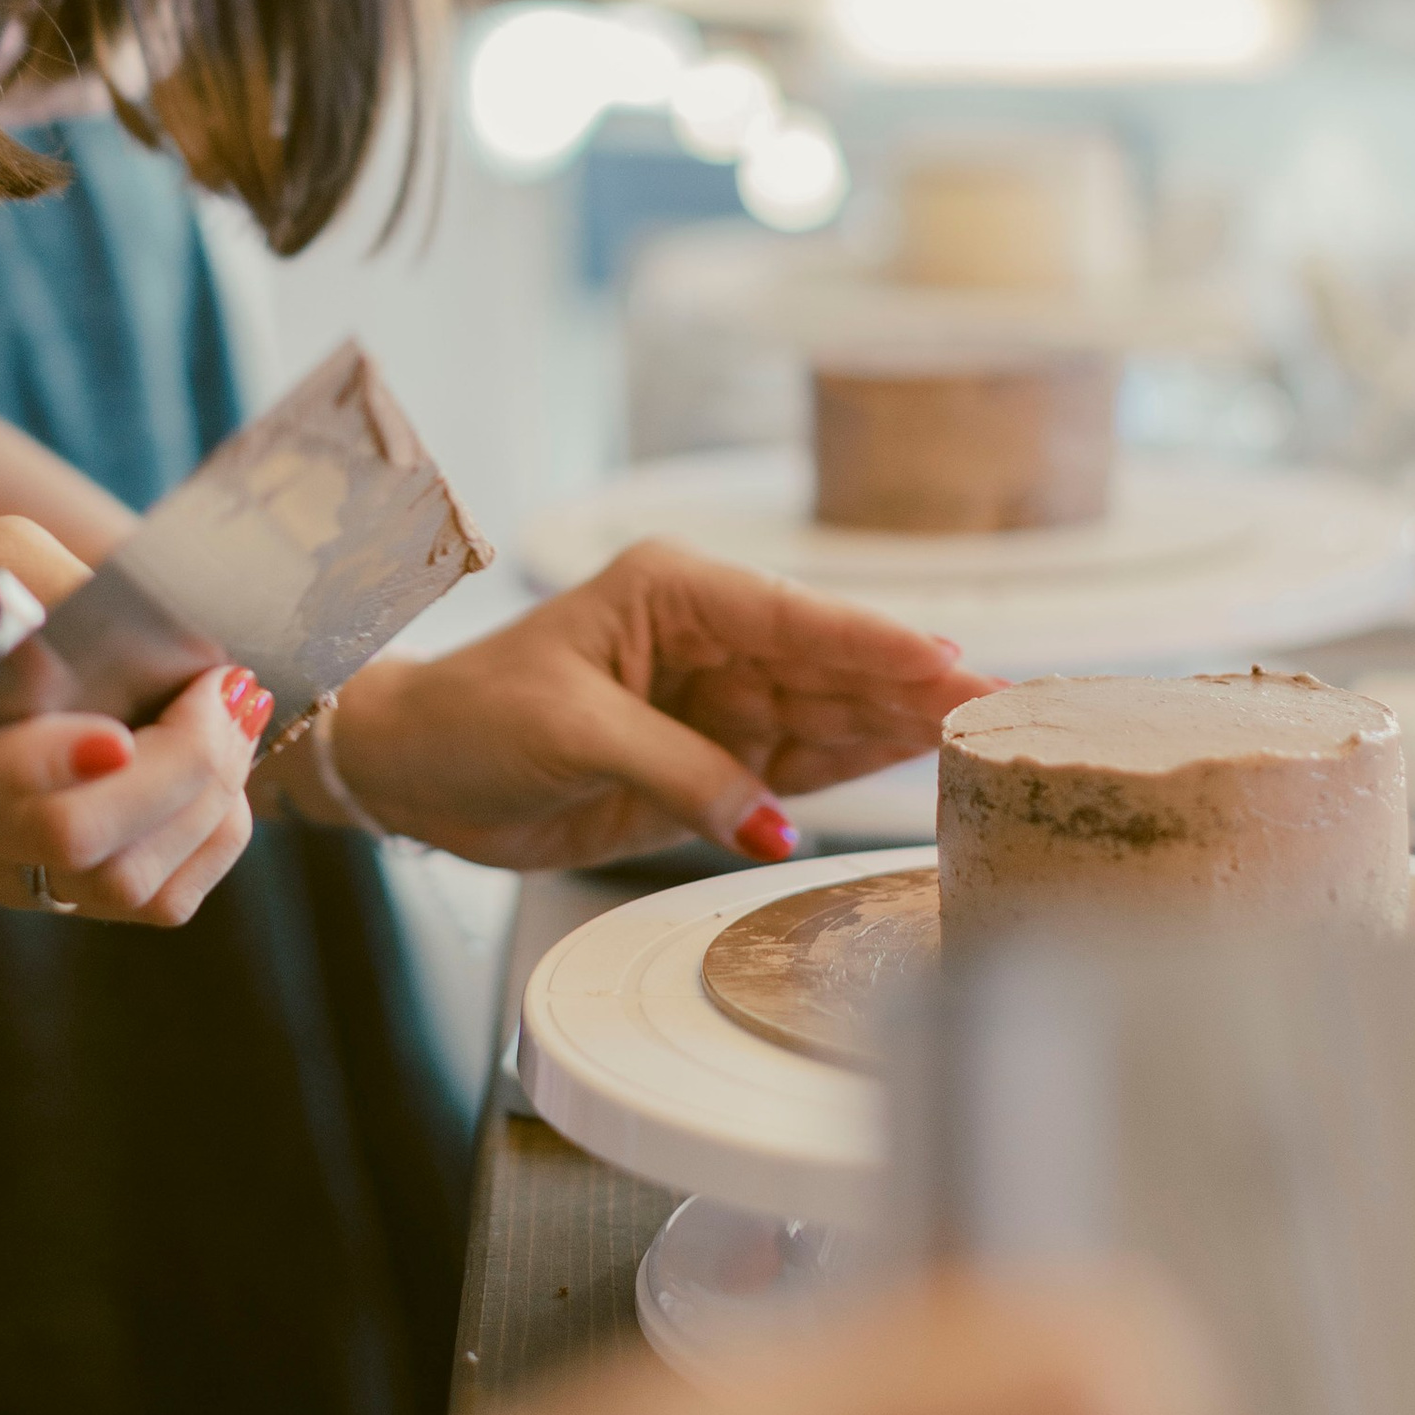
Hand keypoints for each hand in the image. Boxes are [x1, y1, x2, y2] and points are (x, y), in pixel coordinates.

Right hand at [0, 520, 270, 921]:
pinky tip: (217, 767)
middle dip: (185, 767)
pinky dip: (203, 836)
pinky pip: (143, 898)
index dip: (74, 756)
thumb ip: (53, 587)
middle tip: (228, 688)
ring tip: (231, 717)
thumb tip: (167, 633)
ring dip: (209, 804)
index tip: (140, 709)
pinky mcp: (28, 887)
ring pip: (128, 888)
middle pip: (81, 841)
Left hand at [322, 538, 987, 865]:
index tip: (954, 664)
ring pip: (829, 714)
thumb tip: (768, 823)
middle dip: (914, 686)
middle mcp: (708, 637)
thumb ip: (682, 774)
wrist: (413, 771)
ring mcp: (717, 699)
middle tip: (1001, 709)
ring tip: (981, 740)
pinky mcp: (713, 760)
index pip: (796, 618)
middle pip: (831, 664)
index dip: (879, 644)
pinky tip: (917, 764)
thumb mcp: (571, 733)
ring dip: (899, 728)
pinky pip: (800, 763)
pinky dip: (856, 767)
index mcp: (674, 591)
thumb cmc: (471, 719)